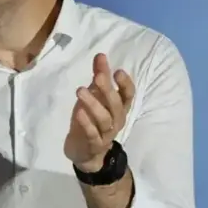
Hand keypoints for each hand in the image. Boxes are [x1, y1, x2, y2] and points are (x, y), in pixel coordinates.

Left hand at [64, 53, 134, 171]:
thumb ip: (98, 77)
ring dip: (93, 104)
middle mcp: (116, 121)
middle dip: (108, 90)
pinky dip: (87, 124)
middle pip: (116, 105)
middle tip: (97, 77)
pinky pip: (92, 134)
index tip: (118, 71)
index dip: (126, 84)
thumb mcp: (93, 97)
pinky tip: (79, 113)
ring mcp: (105, 134)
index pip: (128, 96)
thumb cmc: (90, 120)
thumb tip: (100, 55)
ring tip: (80, 90)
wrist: (84, 152)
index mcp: (118, 109)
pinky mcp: (93, 144)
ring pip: (104, 119)